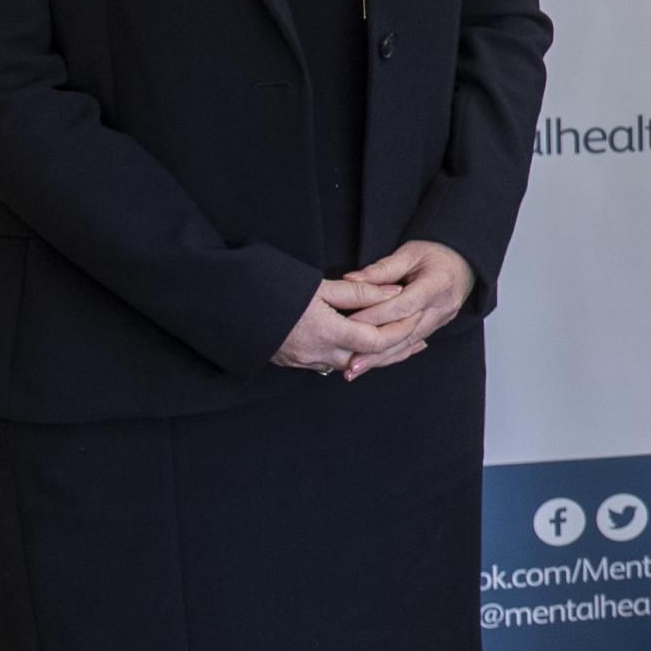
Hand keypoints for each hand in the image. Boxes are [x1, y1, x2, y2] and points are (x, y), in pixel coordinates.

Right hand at [271, 275, 414, 372]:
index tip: (417, 317)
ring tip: (399, 343)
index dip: (402, 330)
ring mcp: (305, 361)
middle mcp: (319, 353)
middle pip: (368, 357)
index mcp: (329, 333)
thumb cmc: (274, 290)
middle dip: (396, 348)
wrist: (230, 307)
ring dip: (374, 355)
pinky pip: (331, 364)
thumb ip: (359, 292)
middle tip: (420, 339)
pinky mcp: (294, 361)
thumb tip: (394, 291)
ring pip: (350, 363)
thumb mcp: (320, 286)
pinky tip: (361, 348)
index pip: (378, 340)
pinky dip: (352, 356)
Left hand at [332, 241, 475, 377]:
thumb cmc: (436, 253)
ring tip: (354, 370)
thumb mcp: (409, 252)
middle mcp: (442, 307)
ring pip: (407, 344)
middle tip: (348, 362)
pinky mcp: (437, 327)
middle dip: (374, 349)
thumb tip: (350, 279)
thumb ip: (381, 269)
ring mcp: (442, 320)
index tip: (348, 325)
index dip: (373, 316)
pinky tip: (373, 364)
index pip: (401, 306)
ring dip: (380, 358)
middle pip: (405, 332)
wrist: (464, 261)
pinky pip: (412, 344)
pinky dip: (391, 354)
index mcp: (437, 285)